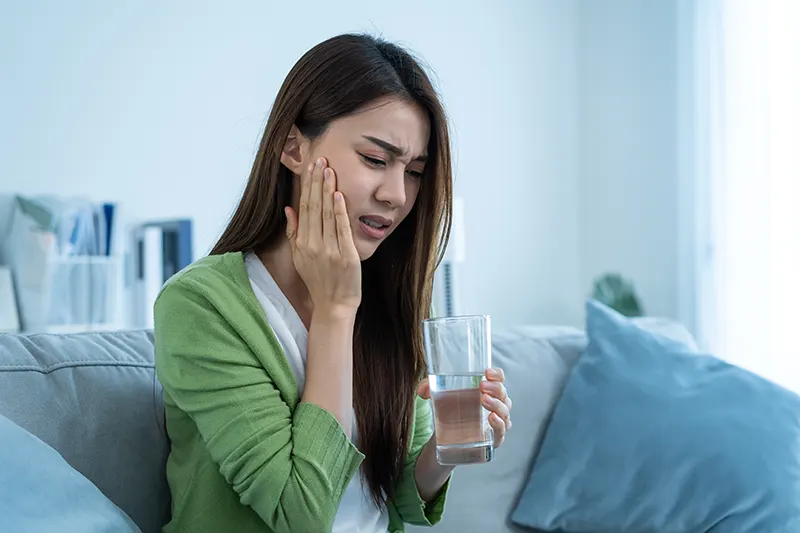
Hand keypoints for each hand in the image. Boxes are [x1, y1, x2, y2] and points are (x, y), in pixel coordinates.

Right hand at [284, 157, 360, 312]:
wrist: (334, 305)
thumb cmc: (319, 280)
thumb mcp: (300, 257)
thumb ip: (294, 232)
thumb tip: (289, 208)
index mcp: (302, 243)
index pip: (304, 208)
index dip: (307, 186)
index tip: (310, 167)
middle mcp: (313, 244)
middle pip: (314, 207)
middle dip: (317, 182)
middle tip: (320, 159)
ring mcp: (329, 250)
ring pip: (326, 214)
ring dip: (327, 190)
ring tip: (329, 169)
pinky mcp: (346, 255)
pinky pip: (341, 229)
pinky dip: (339, 211)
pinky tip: (339, 194)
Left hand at [417, 367, 511, 448]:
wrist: (445, 439)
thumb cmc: (448, 412)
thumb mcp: (438, 396)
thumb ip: (428, 389)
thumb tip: (422, 390)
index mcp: (487, 391)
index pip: (499, 379)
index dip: (497, 374)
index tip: (487, 372)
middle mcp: (495, 405)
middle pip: (503, 394)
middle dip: (495, 388)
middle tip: (482, 386)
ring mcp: (496, 423)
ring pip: (505, 412)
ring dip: (497, 404)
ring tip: (484, 400)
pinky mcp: (492, 440)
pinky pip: (501, 432)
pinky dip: (499, 424)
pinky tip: (492, 418)